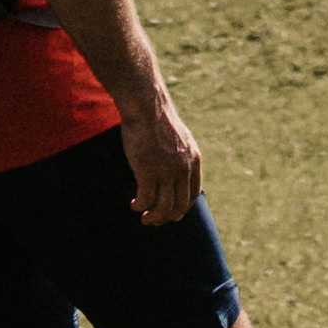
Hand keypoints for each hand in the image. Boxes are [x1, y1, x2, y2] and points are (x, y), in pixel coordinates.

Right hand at [118, 104, 206, 229]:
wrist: (147, 107)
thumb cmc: (157, 121)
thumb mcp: (179, 139)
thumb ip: (181, 156)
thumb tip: (176, 171)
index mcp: (193, 161)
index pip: (193, 194)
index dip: (182, 208)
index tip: (172, 214)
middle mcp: (183, 169)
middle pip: (180, 206)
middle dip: (167, 217)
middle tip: (154, 219)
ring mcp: (167, 171)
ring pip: (163, 207)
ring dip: (153, 217)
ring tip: (144, 217)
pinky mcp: (148, 172)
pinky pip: (146, 199)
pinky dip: (140, 206)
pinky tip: (134, 204)